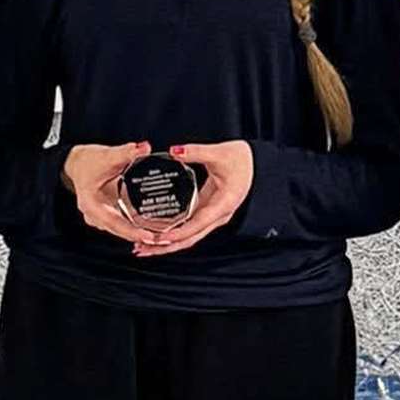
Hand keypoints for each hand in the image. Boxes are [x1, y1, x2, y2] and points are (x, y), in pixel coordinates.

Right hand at [63, 142, 158, 244]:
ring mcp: (101, 218)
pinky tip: (153, 230)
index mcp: (91, 205)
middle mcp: (95, 216)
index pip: (114, 222)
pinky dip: (137, 228)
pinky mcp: (108, 215)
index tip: (149, 236)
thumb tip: (144, 148)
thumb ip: (126, 152)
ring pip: (122, 230)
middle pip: (120, 231)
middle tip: (163, 240)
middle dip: (141, 237)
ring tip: (162, 238)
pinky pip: (123, 225)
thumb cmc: (87, 162)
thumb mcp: (106, 156)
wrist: (77, 164)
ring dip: (140, 235)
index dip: (132, 231)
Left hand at [133, 141, 253, 257]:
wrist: (256, 165)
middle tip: (143, 248)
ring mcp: (212, 217)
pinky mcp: (207, 213)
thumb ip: (196, 152)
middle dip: (166, 246)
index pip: (198, 223)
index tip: (161, 237)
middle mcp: (218, 216)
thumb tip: (175, 151)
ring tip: (143, 248)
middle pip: (190, 238)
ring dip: (167, 245)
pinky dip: (173, 235)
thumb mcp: (219, 154)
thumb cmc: (242, 161)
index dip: (179, 232)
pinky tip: (157, 236)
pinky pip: (189, 229)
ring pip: (189, 237)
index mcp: (223, 204)